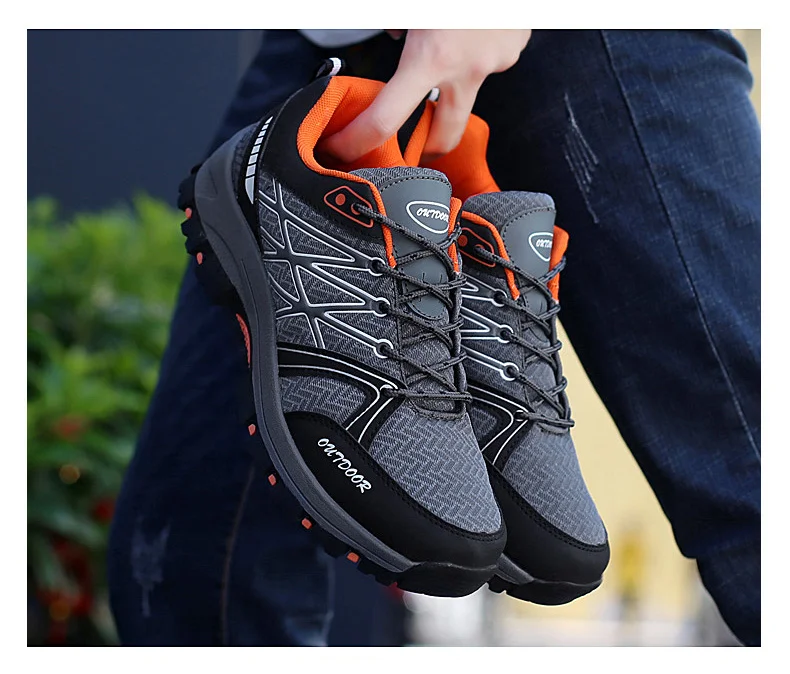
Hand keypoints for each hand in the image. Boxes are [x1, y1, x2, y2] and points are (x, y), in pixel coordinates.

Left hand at [321, 29, 531, 162]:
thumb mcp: (413, 4)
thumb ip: (395, 22)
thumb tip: (394, 33)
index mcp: (431, 57)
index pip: (385, 121)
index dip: (357, 142)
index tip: (342, 151)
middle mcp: (466, 70)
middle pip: (443, 138)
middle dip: (425, 150)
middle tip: (407, 148)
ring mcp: (494, 63)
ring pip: (466, 91)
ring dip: (450, 86)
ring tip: (445, 50)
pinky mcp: (513, 50)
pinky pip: (486, 60)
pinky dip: (473, 50)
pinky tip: (469, 28)